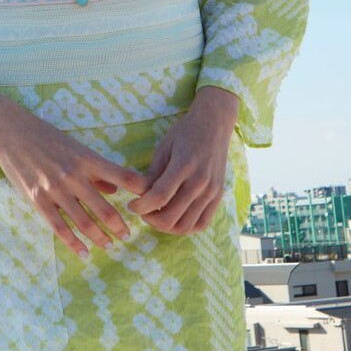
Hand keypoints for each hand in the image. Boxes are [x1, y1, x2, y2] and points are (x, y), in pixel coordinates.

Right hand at [0, 87, 148, 257]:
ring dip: (100, 237)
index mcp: (87, 159)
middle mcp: (74, 175)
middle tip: (127, 235)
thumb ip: (97, 169)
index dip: (141, 192)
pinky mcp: (37, 199)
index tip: (150, 203)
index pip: (124, 177)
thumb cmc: (46, 137)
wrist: (10, 130)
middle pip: (106, 208)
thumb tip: (116, 189)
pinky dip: (73, 243)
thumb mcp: (75, 147)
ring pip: (84, 221)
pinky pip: (59, 227)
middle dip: (119, 226)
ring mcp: (54, 189)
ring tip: (109, 245)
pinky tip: (83, 252)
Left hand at [130, 87, 238, 235]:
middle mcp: (200, 182)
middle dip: (150, 219)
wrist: (214, 123)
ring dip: (166, 227)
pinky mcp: (218, 196)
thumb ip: (153, 174)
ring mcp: (211, 191)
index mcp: (183, 166)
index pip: (158, 197)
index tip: (132, 205)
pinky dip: (185, 227)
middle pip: (170, 217)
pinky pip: (202, 224)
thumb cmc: (185, 132)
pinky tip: (174, 218)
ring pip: (185, 226)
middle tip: (142, 211)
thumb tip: (139, 196)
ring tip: (156, 216)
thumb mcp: (163, 148)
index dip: (140, 206)